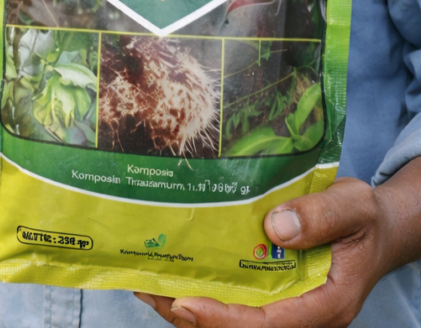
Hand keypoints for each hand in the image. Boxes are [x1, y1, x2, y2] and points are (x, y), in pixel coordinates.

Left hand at [135, 175, 409, 326]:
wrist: (376, 228)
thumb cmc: (365, 219)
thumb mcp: (353, 206)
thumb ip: (321, 215)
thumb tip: (275, 228)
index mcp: (324, 304)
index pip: (267, 324)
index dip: (223, 319)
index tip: (184, 304)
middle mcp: (299, 313)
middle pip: (241, 327)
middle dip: (192, 314)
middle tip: (149, 289)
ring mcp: (284, 306)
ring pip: (231, 317)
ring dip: (188, 305)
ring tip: (147, 282)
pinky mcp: (271, 292)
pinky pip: (233, 300)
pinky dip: (202, 289)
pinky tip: (171, 271)